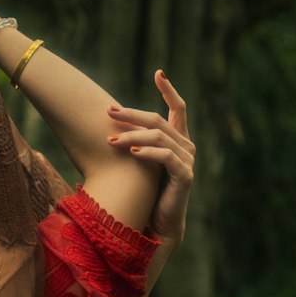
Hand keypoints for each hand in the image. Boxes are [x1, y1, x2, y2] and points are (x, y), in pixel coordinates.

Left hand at [106, 71, 193, 245]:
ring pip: (158, 136)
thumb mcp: (139, 162)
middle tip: (108, 111)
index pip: (177, 108)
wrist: (158, 224)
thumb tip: (110, 123)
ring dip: (131, 136)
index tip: (159, 72)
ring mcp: (187, 160)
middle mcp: (186, 146)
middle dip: (131, 113)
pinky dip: (148, 152)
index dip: (169, 90)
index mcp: (177, 140)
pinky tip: (132, 153)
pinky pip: (166, 157)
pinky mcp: (185, 176)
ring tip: (110, 141)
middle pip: (158, 119)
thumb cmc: (146, 192)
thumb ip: (135, 142)